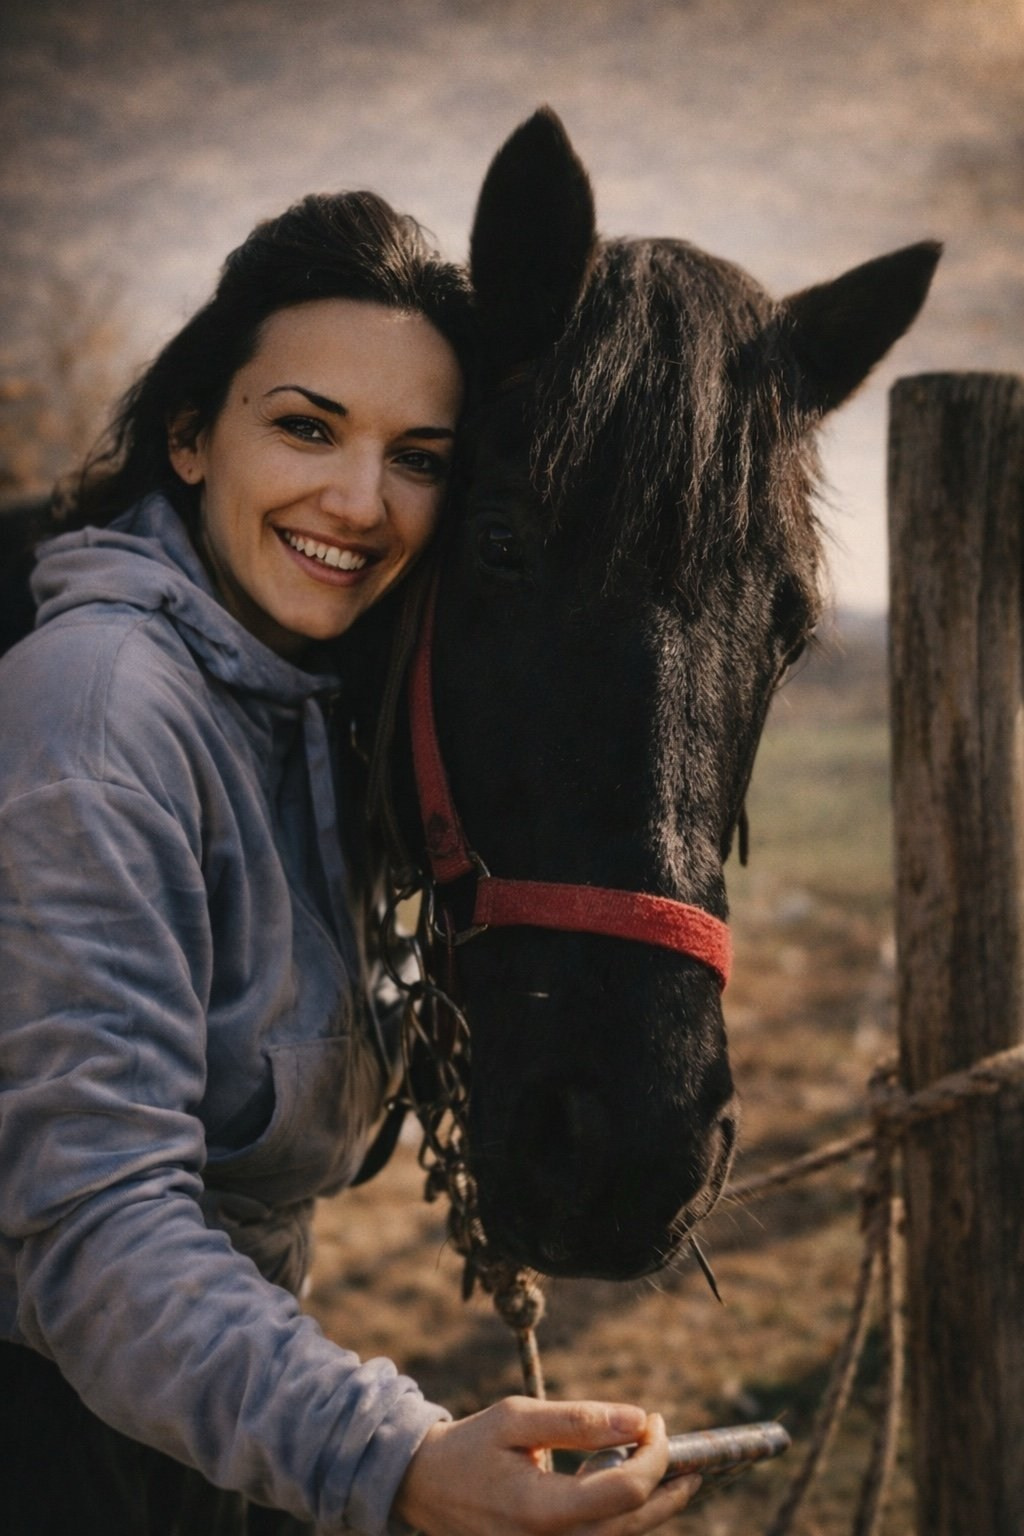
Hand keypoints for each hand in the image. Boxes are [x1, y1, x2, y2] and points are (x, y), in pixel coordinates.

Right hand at [392, 1396, 700, 1534]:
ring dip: (654, 1507)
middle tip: (687, 1455)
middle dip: (669, 1487)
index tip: (656, 1421)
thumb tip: (639, 1418)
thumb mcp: (518, 1418)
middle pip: (635, 1524)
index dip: (654, 1457)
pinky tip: (628, 1487)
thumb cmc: (472, 1445)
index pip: (625, 1491)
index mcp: (541, 1509)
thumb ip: (579, 1420)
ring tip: (669, 1470)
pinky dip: (625, 1517)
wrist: (426, 1487)